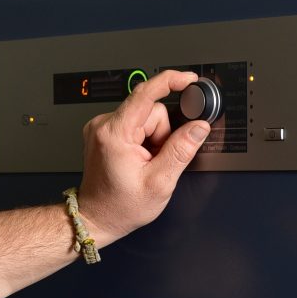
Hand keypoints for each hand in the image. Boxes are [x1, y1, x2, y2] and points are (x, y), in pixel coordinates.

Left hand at [73, 68, 210, 245]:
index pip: (145, 94)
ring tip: (145, 163)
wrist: (97, 217)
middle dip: (162, 134)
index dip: (170, 82)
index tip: (188, 79)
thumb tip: (199, 127)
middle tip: (156, 160)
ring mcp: (101, 127)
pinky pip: (135, 125)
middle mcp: (103, 125)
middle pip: (151, 110)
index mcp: (115, 134)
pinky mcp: (103, 131)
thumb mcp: (159, 183)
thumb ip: (181, 150)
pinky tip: (137, 158)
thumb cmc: (120, 206)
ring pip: (145, 118)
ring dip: (153, 139)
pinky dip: (143, 140)